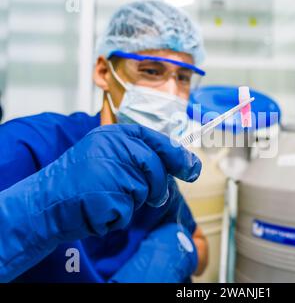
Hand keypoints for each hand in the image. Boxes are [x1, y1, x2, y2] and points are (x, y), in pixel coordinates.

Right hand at [0, 124, 201, 281]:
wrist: (45, 201)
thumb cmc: (79, 180)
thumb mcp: (107, 154)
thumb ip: (139, 155)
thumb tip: (183, 163)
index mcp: (114, 134)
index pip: (156, 139)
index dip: (177, 154)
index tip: (192, 168)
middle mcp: (114, 147)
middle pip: (155, 167)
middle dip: (156, 186)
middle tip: (153, 196)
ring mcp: (111, 170)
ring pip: (143, 191)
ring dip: (131, 202)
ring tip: (106, 196)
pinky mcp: (108, 195)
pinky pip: (129, 212)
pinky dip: (118, 217)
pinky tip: (99, 209)